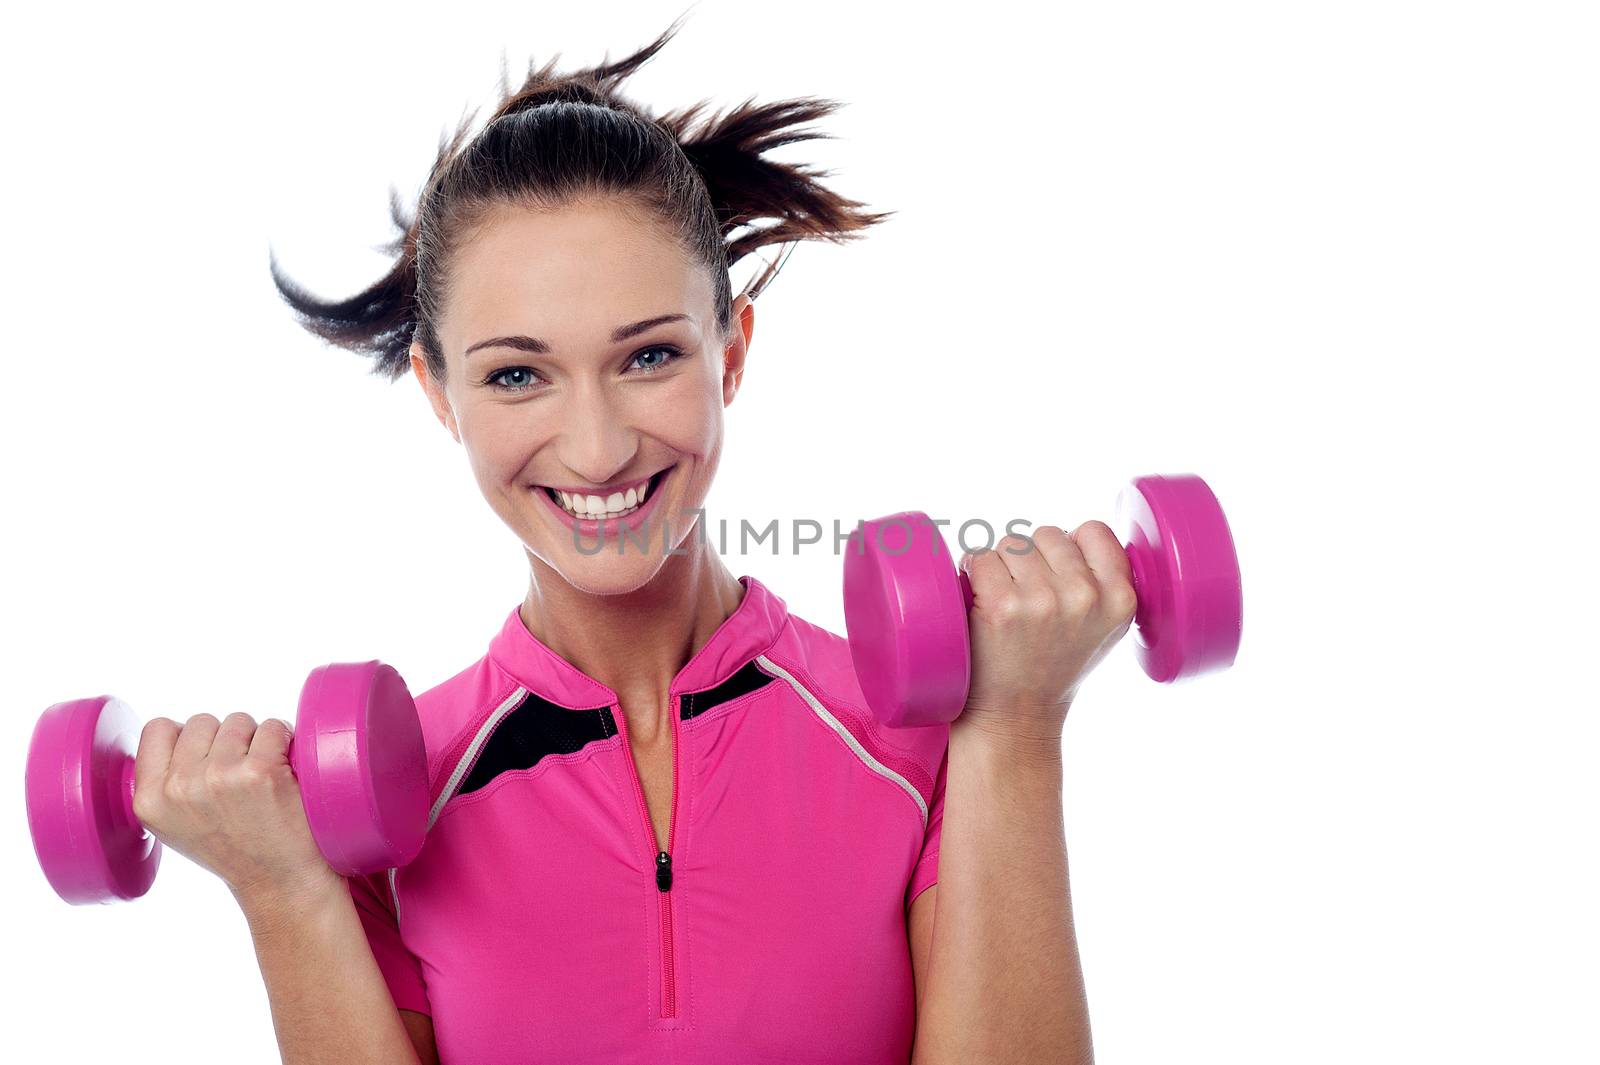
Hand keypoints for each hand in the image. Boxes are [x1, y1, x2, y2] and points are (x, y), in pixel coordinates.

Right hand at [132, 712, 340, 907]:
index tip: (207, 759)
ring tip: (261, 781)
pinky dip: (285, 742)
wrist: (280, 881)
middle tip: (239, 778)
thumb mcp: (174, 823)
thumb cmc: (233, 848)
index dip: (188, 737)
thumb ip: (163, 781)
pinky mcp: (260, 771)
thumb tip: (172, 733)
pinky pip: (274, 727)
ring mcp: (219, 777)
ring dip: (256, 740)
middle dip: (225, 740)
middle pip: (202, 721)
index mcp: (148, 800)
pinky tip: (285, 774)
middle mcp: (179, 786)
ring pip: (239, 721)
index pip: (158, 728)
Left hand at [957, 522, 1138, 741]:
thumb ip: (1103, 581)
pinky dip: (972, 576)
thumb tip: (1077, 534)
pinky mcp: (1002, 604)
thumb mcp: (1103, 627)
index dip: (1068, 549)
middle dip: (1032, 561)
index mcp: (1120, 597)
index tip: (1057, 578)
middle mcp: (1085, 595)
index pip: (1093, 530)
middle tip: (1029, 605)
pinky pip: (979, 558)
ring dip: (1001, 568)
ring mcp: (1043, 599)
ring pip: (1011, 543)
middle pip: (1046, 534)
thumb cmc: (1054, 667)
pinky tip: (982, 608)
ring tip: (1008, 609)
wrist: (1017, 717)